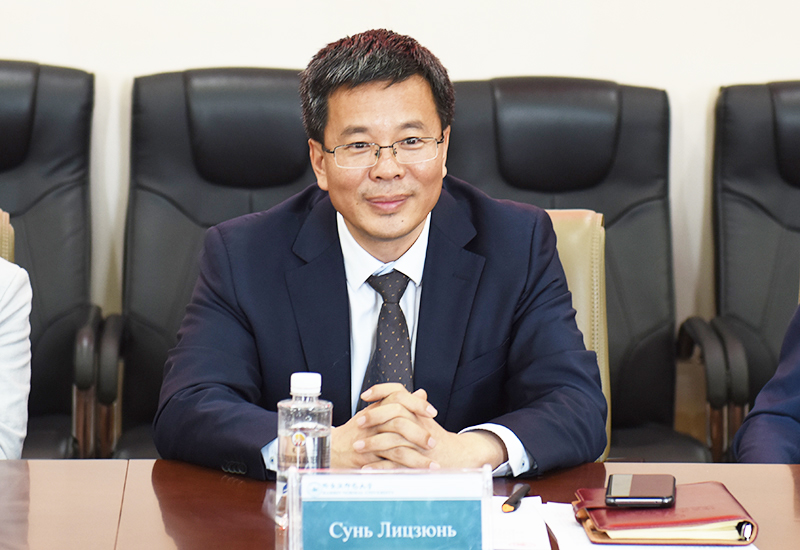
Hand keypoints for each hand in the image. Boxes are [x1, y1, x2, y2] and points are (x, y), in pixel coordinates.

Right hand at [330, 383, 437, 468]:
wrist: (331, 448)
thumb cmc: (354, 431)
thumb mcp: (376, 412)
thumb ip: (399, 403)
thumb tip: (421, 394)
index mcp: (377, 408)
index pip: (398, 396)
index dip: (417, 403)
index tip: (432, 413)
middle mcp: (372, 422)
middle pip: (399, 421)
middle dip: (420, 433)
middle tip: (434, 442)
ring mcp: (369, 440)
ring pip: (396, 445)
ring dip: (417, 457)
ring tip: (432, 465)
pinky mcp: (366, 458)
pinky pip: (387, 464)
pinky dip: (403, 470)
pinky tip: (416, 475)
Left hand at [352, 384, 509, 470]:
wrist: (457, 456)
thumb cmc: (436, 436)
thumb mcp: (423, 416)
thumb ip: (410, 403)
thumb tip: (397, 392)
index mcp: (417, 410)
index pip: (398, 392)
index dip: (380, 391)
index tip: (364, 396)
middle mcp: (418, 423)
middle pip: (394, 414)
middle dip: (373, 418)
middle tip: (357, 423)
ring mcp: (417, 443)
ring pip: (392, 439)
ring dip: (372, 444)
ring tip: (357, 447)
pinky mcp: (416, 462)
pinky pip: (395, 463)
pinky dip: (379, 466)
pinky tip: (366, 467)